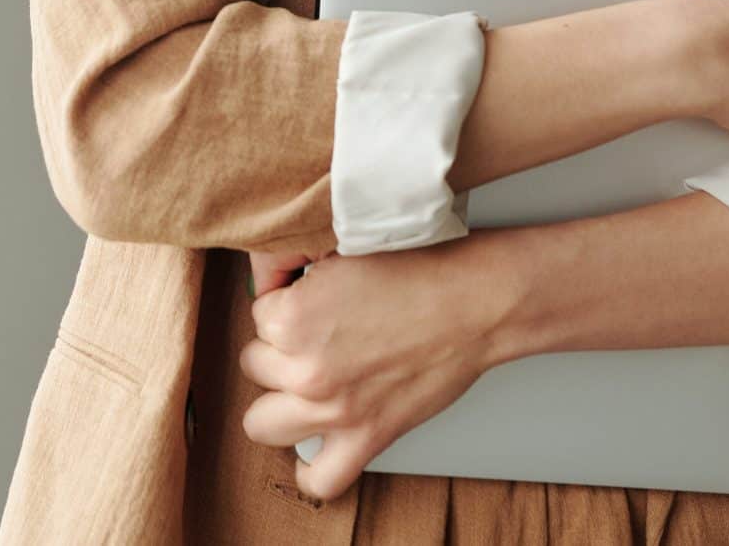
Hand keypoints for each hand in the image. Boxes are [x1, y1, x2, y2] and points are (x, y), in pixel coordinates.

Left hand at [238, 239, 506, 503]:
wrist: (473, 302)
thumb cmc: (415, 270)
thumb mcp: (337, 251)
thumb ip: (291, 265)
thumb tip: (267, 278)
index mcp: (291, 317)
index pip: (258, 315)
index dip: (285, 304)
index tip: (311, 299)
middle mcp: (305, 369)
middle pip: (255, 366)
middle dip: (278, 351)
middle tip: (314, 337)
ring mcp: (334, 410)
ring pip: (262, 423)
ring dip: (280, 402)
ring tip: (304, 383)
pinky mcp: (367, 438)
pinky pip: (320, 478)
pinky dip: (311, 471)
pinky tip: (314, 448)